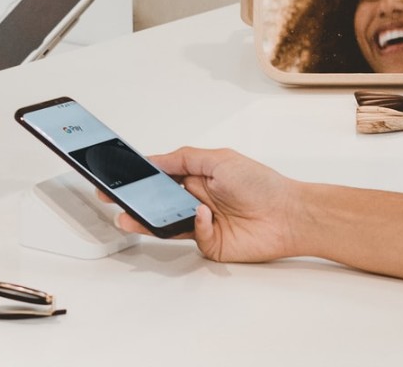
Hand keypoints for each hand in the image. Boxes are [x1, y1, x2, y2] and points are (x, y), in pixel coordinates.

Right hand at [109, 146, 305, 262]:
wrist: (289, 215)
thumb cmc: (261, 183)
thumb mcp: (219, 159)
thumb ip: (183, 158)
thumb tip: (155, 158)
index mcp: (196, 177)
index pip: (160, 176)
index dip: (139, 177)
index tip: (117, 176)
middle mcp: (196, 200)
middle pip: (157, 201)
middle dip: (134, 200)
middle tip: (112, 198)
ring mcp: (201, 223)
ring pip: (166, 223)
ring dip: (146, 220)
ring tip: (128, 217)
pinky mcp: (210, 244)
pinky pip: (191, 235)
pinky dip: (194, 225)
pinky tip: (204, 215)